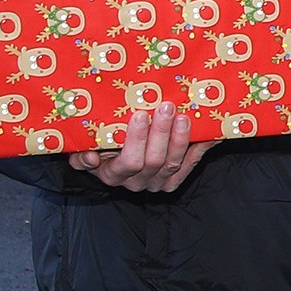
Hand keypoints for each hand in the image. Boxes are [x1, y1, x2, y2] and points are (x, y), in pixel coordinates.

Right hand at [68, 101, 210, 192]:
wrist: (112, 161)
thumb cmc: (97, 149)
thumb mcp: (85, 149)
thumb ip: (81, 156)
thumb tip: (90, 158)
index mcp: (112, 174)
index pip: (128, 161)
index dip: (136, 139)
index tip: (140, 114)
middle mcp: (136, 182)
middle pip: (154, 161)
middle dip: (161, 132)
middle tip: (166, 107)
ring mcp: (156, 183)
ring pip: (173, 163)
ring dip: (180, 138)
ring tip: (184, 116)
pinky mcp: (173, 181)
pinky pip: (190, 166)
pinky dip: (199, 149)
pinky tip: (208, 133)